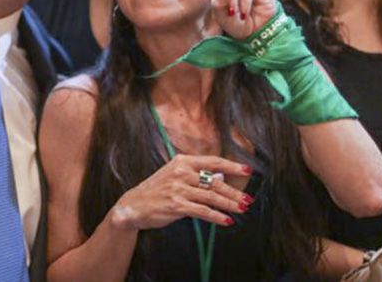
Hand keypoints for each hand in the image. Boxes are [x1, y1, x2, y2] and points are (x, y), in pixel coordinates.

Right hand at [110, 154, 252, 229]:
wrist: (133, 205)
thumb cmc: (156, 191)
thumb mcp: (175, 176)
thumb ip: (197, 176)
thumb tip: (220, 177)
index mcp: (182, 161)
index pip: (213, 161)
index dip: (232, 165)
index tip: (247, 170)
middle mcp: (181, 173)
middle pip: (215, 181)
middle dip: (234, 192)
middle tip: (248, 199)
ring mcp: (178, 188)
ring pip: (212, 196)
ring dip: (230, 204)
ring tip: (242, 209)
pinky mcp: (177, 205)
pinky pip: (203, 211)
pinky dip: (217, 216)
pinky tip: (227, 221)